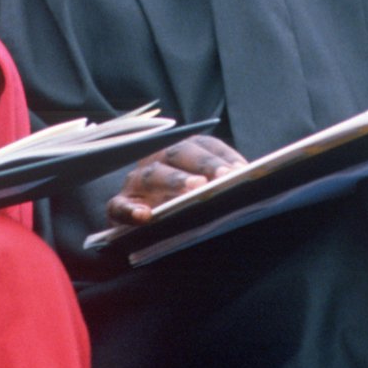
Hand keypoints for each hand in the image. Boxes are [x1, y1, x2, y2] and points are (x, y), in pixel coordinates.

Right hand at [104, 134, 246, 225]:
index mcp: (181, 152)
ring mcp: (137, 183)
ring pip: (152, 174)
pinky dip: (130, 210)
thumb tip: (248, 180)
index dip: (222, 156)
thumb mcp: (201, 191)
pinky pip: (119, 206)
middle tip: (223, 177)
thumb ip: (220, 183)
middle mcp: (158, 160)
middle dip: (204, 164)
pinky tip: (145, 216)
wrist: (143, 222)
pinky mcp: (119, 206)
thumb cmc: (179, 205)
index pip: (204, 145)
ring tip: (194, 188)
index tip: (240, 170)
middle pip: (179, 154)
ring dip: (174, 180)